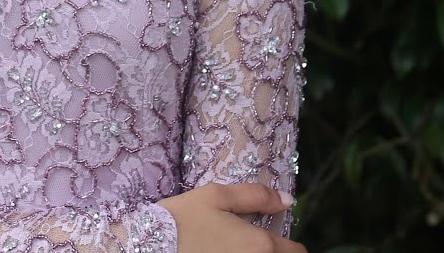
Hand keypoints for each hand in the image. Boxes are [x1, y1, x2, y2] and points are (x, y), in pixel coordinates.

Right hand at [158, 182, 306, 252]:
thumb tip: (287, 199)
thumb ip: (256, 196)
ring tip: (239, 250)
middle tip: (260, 245)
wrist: (147, 246)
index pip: (296, 252)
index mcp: (259, 244)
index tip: (280, 240)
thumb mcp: (216, 195)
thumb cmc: (183, 219)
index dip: (292, 245)